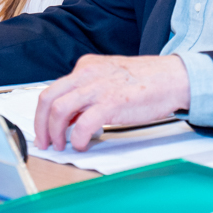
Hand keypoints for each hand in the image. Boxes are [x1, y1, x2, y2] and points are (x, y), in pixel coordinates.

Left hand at [33, 54, 190, 151]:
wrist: (173, 77)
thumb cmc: (146, 80)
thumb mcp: (109, 77)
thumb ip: (89, 92)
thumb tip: (72, 115)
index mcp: (86, 67)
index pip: (54, 89)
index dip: (43, 112)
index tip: (44, 127)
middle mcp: (87, 74)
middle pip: (48, 98)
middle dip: (40, 124)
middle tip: (44, 141)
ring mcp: (98, 88)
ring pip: (59, 110)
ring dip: (54, 133)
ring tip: (61, 145)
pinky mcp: (111, 103)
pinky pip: (82, 124)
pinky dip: (77, 138)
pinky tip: (82, 144)